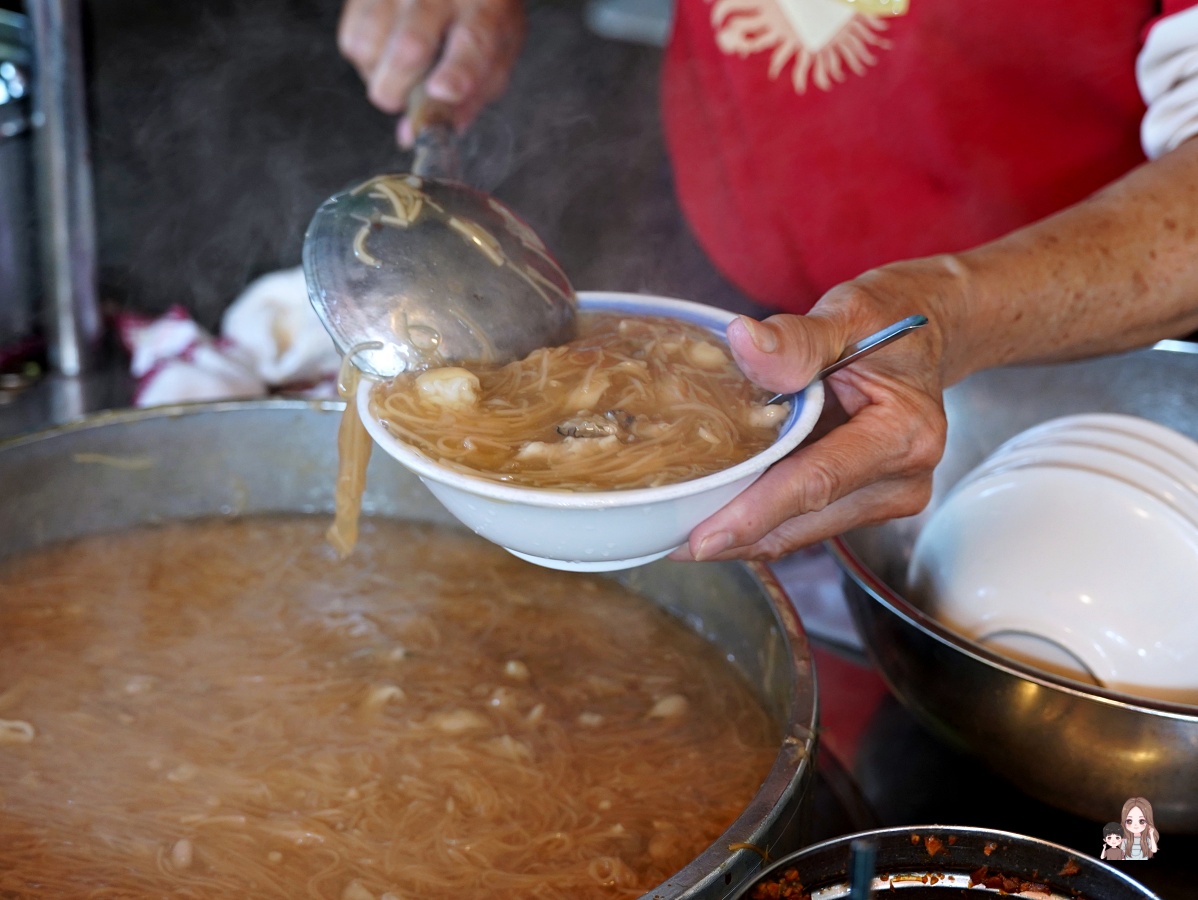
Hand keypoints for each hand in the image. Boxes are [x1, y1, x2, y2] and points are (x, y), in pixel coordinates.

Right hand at [338, 0, 524, 144]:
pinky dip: (364, 59)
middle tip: (403, 99)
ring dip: (378, 76)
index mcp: (485, 11)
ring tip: (398, 70)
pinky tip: (385, 51)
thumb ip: (466, 101)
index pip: (473, 41)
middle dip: (398, 91)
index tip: (442, 92)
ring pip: (368, 47)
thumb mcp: (494, 58)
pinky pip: (350, 37)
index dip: (457, 71)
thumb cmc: (480, 19)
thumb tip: (414, 135)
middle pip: (409, 47)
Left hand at [672, 258, 959, 561]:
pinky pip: (805, 519)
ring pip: (800, 530)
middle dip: (736, 536)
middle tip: (666, 541)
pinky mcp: (866, 501)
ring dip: (744, 534)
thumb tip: (742, 342)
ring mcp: (887, 496)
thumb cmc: (893, 318)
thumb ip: (798, 338)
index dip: (756, 513)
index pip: (817, 482)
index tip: (703, 539)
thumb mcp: (849, 312)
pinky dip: (761, 519)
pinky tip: (715, 513)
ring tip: (677, 531)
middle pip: (804, 520)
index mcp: (903, 434)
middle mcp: (902, 478)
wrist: (932, 329)